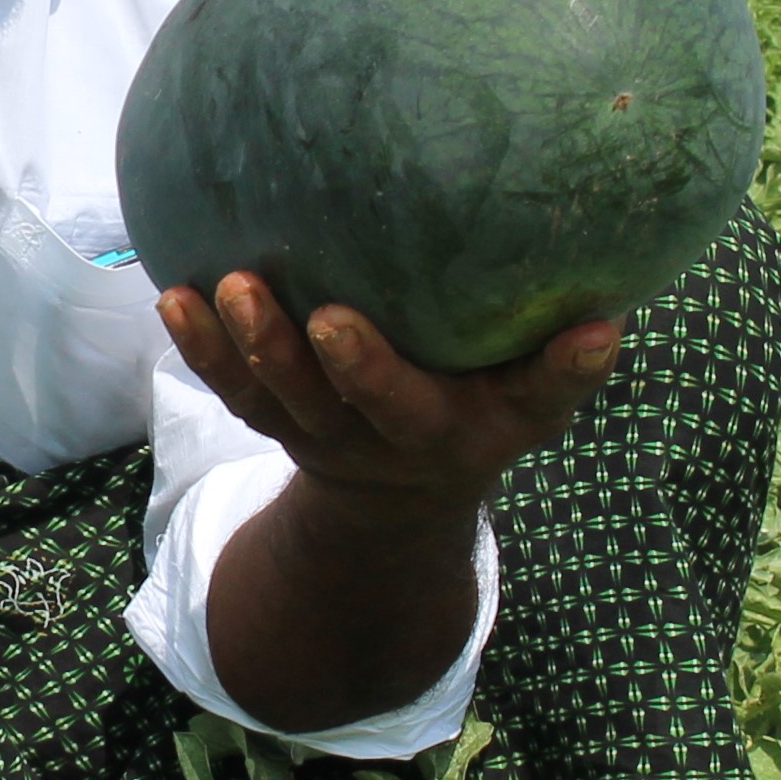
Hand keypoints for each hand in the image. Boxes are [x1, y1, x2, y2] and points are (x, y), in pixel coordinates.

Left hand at [161, 273, 622, 524]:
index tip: (349, 323)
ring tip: (222, 287)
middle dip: (317, 363)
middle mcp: (374, 438)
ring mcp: (315, 428)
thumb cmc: (485, 415)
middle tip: (305, 308)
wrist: (404, 492)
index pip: (418, 408)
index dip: (381, 373)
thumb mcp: (533, 409)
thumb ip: (564, 370)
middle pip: (338, 407)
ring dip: (244, 348)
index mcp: (442, 434)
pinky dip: (200, 347)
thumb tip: (607, 321)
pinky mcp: (272, 414)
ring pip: (273, 397)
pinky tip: (173, 295)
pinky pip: (230, 387)